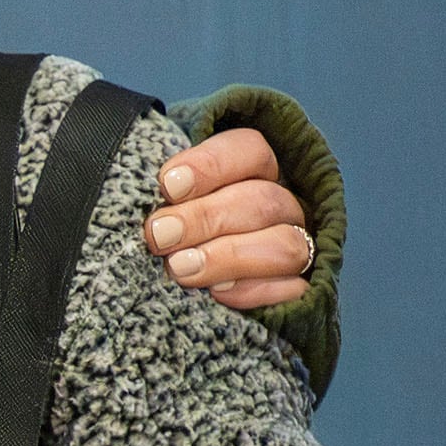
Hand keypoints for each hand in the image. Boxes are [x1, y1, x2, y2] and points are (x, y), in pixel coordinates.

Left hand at [146, 128, 311, 310]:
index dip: (211, 164)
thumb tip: (147, 183)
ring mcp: (296, 247)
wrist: (179, 295)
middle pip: (262, 200)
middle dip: (205, 218)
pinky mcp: (299, 289)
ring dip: (229, 256)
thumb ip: (162, 189)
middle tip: (159, 236)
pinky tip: (217, 293)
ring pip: (285, 245)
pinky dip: (256, 291)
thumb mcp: (161, 203)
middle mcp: (280, 206)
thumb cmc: (166, 230)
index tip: (166, 186)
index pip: (250, 150)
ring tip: (180, 269)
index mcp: (251, 172)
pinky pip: (294, 290)